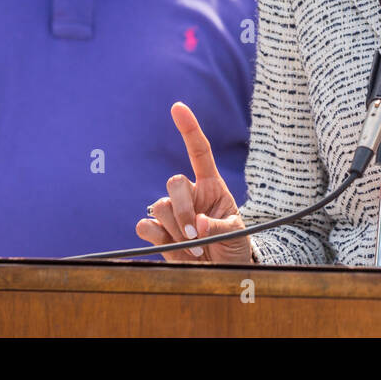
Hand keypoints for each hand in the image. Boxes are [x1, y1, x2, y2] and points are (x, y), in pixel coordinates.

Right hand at [135, 102, 252, 263]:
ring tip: (193, 247)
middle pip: (174, 183)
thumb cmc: (234, 246)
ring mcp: (172, 213)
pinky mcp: (159, 233)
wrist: (222, 271)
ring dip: (175, 228)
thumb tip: (196, 224)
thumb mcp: (236, 234)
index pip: (199, 152)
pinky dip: (155, 235)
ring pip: (159, 205)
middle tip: (195, 235)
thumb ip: (218, 227)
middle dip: (184, 209)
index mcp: (211, 186)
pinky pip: (144, 225)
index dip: (189, 129)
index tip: (178, 107)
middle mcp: (190, 195)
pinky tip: (169, 245)